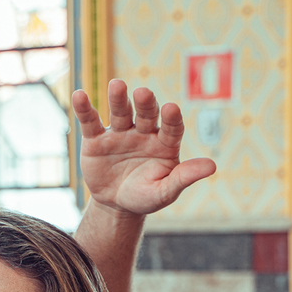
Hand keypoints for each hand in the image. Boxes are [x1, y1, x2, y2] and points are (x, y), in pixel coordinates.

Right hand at [74, 80, 215, 214]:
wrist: (115, 205)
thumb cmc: (145, 196)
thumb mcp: (165, 191)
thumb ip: (184, 177)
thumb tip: (212, 166)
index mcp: (164, 142)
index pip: (171, 127)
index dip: (172, 118)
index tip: (171, 108)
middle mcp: (143, 132)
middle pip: (146, 113)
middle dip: (145, 103)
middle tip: (143, 93)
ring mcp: (119, 133)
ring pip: (120, 112)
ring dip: (118, 98)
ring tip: (117, 85)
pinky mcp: (96, 139)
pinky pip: (90, 121)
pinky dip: (84, 109)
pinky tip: (79, 95)